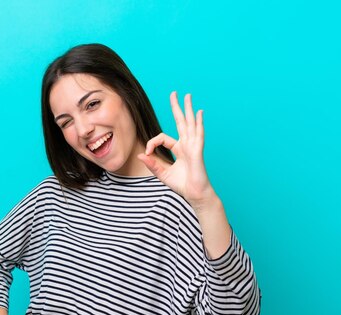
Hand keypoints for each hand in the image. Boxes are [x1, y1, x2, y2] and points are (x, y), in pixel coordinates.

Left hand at [138, 92, 216, 208]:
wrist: (195, 195)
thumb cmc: (182, 185)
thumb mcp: (162, 174)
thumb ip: (152, 164)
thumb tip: (141, 155)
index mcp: (179, 149)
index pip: (162, 138)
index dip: (152, 142)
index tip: (147, 153)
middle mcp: (186, 145)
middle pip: (181, 122)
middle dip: (177, 107)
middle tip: (174, 93)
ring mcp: (193, 146)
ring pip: (189, 124)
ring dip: (188, 109)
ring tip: (187, 96)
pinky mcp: (197, 152)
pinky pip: (198, 135)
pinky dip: (198, 123)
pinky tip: (199, 113)